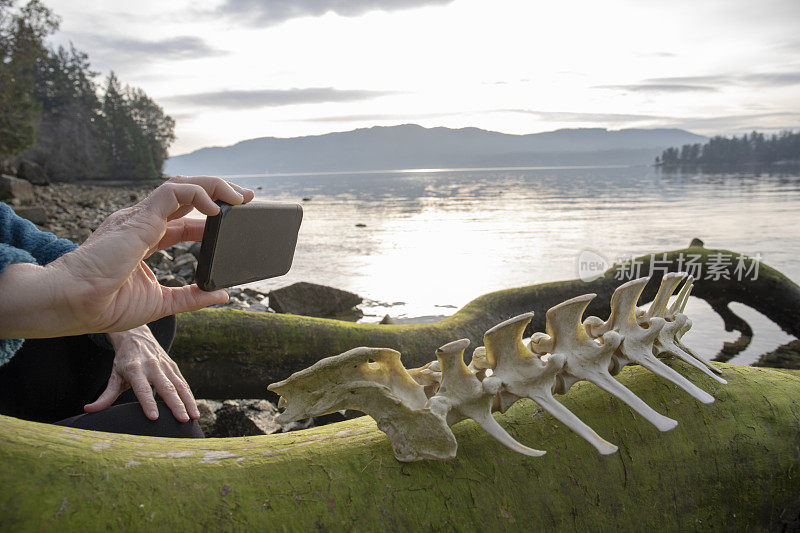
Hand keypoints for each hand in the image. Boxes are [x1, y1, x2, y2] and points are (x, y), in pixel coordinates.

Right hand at [0, 176, 254, 338]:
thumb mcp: (161, 302)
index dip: (211, 218)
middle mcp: (141, 223)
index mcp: (144, 239)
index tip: (236, 219)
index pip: (185, 221)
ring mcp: (139, 217)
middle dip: (219, 192)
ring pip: (181, 186)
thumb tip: (222, 295)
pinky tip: (216, 209)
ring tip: (239, 197)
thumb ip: (191, 297)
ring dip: (214, 186)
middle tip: (247, 198)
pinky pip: (172, 191)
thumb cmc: (105, 305)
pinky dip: (198, 193)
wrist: (74, 305)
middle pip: (186, 196)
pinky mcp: (138, 217)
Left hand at [84, 325, 197, 421]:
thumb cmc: (123, 360)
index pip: (142, 389)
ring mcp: (165, 365)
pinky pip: (183, 382)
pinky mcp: (173, 366)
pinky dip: (189, 396)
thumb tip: (89, 410)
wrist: (136, 335)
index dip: (147, 403)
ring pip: (179, 385)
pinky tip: (193, 409)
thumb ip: (105, 395)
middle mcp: (152, 366)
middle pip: (166, 387)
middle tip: (183, 420)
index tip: (154, 417)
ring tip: (193, 417)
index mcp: (135, 369)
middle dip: (175, 404)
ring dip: (188, 401)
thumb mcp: (113, 376)